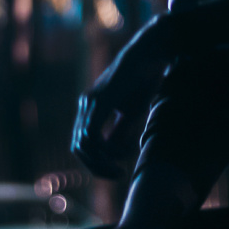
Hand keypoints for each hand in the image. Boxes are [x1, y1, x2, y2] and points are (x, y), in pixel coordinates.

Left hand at [71, 16, 172, 177]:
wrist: (150, 54)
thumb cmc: (144, 80)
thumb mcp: (130, 113)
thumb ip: (118, 133)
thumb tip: (109, 154)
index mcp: (91, 109)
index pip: (83, 144)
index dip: (96, 162)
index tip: (117, 170)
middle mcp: (86, 105)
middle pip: (78, 147)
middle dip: (96, 167)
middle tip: (117, 174)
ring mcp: (90, 102)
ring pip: (83, 144)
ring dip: (100, 161)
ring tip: (121, 166)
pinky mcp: (100, 100)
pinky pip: (92, 134)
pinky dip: (105, 150)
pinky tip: (123, 153)